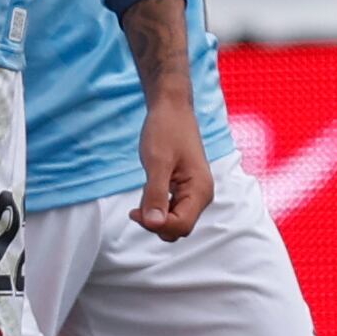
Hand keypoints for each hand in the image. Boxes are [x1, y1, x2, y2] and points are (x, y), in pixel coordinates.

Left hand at [133, 98, 213, 240]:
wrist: (171, 108)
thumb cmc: (166, 129)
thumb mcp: (157, 162)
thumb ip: (155, 195)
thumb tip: (153, 224)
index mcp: (200, 190)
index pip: (181, 226)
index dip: (156, 225)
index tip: (135, 211)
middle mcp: (202, 194)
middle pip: (179, 227)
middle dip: (156, 222)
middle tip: (136, 206)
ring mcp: (195, 192)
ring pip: (175, 220)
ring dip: (156, 214)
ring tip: (145, 190)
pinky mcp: (186, 188)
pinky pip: (173, 208)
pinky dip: (158, 205)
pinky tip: (149, 189)